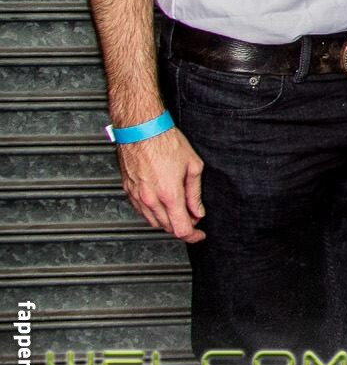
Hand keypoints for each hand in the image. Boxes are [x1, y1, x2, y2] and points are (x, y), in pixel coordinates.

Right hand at [116, 127, 204, 243]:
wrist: (141, 129)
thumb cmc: (166, 142)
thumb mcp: (192, 166)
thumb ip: (195, 194)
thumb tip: (198, 212)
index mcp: (169, 195)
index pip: (181, 229)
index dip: (193, 236)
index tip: (200, 234)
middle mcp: (150, 199)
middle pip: (167, 227)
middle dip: (183, 226)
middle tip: (194, 216)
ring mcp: (137, 196)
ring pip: (153, 221)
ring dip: (168, 221)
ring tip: (180, 209)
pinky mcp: (128, 190)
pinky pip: (141, 211)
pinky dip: (154, 213)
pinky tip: (163, 204)